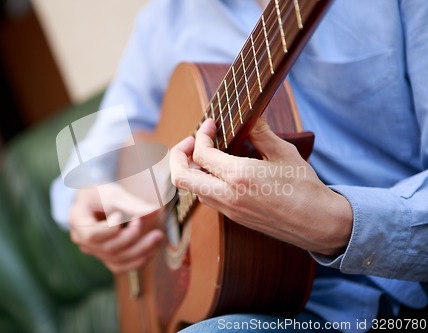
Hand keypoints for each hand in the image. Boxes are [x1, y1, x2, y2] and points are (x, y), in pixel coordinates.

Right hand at [69, 184, 162, 273]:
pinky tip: (151, 252)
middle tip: (144, 221)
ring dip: (140, 250)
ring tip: (157, 236)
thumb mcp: (114, 193)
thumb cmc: (101, 193)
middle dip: (131, 237)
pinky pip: (119, 266)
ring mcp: (93, 250)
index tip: (120, 214)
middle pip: (108, 248)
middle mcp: (82, 240)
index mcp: (77, 220)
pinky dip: (136, 261)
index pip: (92, 234)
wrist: (95, 200)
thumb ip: (132, 204)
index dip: (110, 229)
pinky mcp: (104, 256)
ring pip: (116, 259)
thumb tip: (155, 211)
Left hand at [170, 117, 351, 255]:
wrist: (318, 224)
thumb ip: (261, 133)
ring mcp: (229, 210)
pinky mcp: (234, 218)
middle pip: (181, 177)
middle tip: (192, 142)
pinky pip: (207, 198)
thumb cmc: (305, 187)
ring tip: (205, 153)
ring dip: (191, 169)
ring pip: (192, 189)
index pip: (201, 154)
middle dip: (177, 155)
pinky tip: (219, 170)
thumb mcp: (284, 153)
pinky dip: (204, 181)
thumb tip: (251, 114)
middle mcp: (228, 196)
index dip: (201, 135)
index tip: (211, 124)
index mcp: (239, 176)